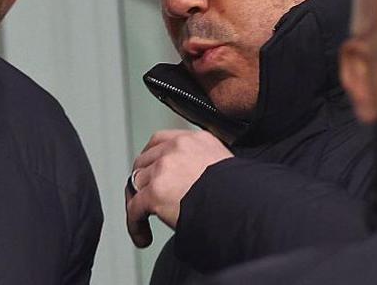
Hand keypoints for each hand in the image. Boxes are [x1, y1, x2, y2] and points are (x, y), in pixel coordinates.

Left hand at [124, 129, 232, 247]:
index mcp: (196, 140)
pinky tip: (143, 236)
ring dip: (137, 204)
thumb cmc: (240, 194)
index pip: (161, 141)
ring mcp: (164, 168)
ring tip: (144, 222)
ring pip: (136, 183)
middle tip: (144, 200)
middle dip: (141, 181)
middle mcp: (177, 148)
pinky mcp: (155, 191)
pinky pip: (134, 208)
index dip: (152, 159)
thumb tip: (195, 181)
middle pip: (144, 161)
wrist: (242, 205)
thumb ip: (205, 164)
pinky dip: (135, 224)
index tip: (151, 172)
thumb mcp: (225, 166)